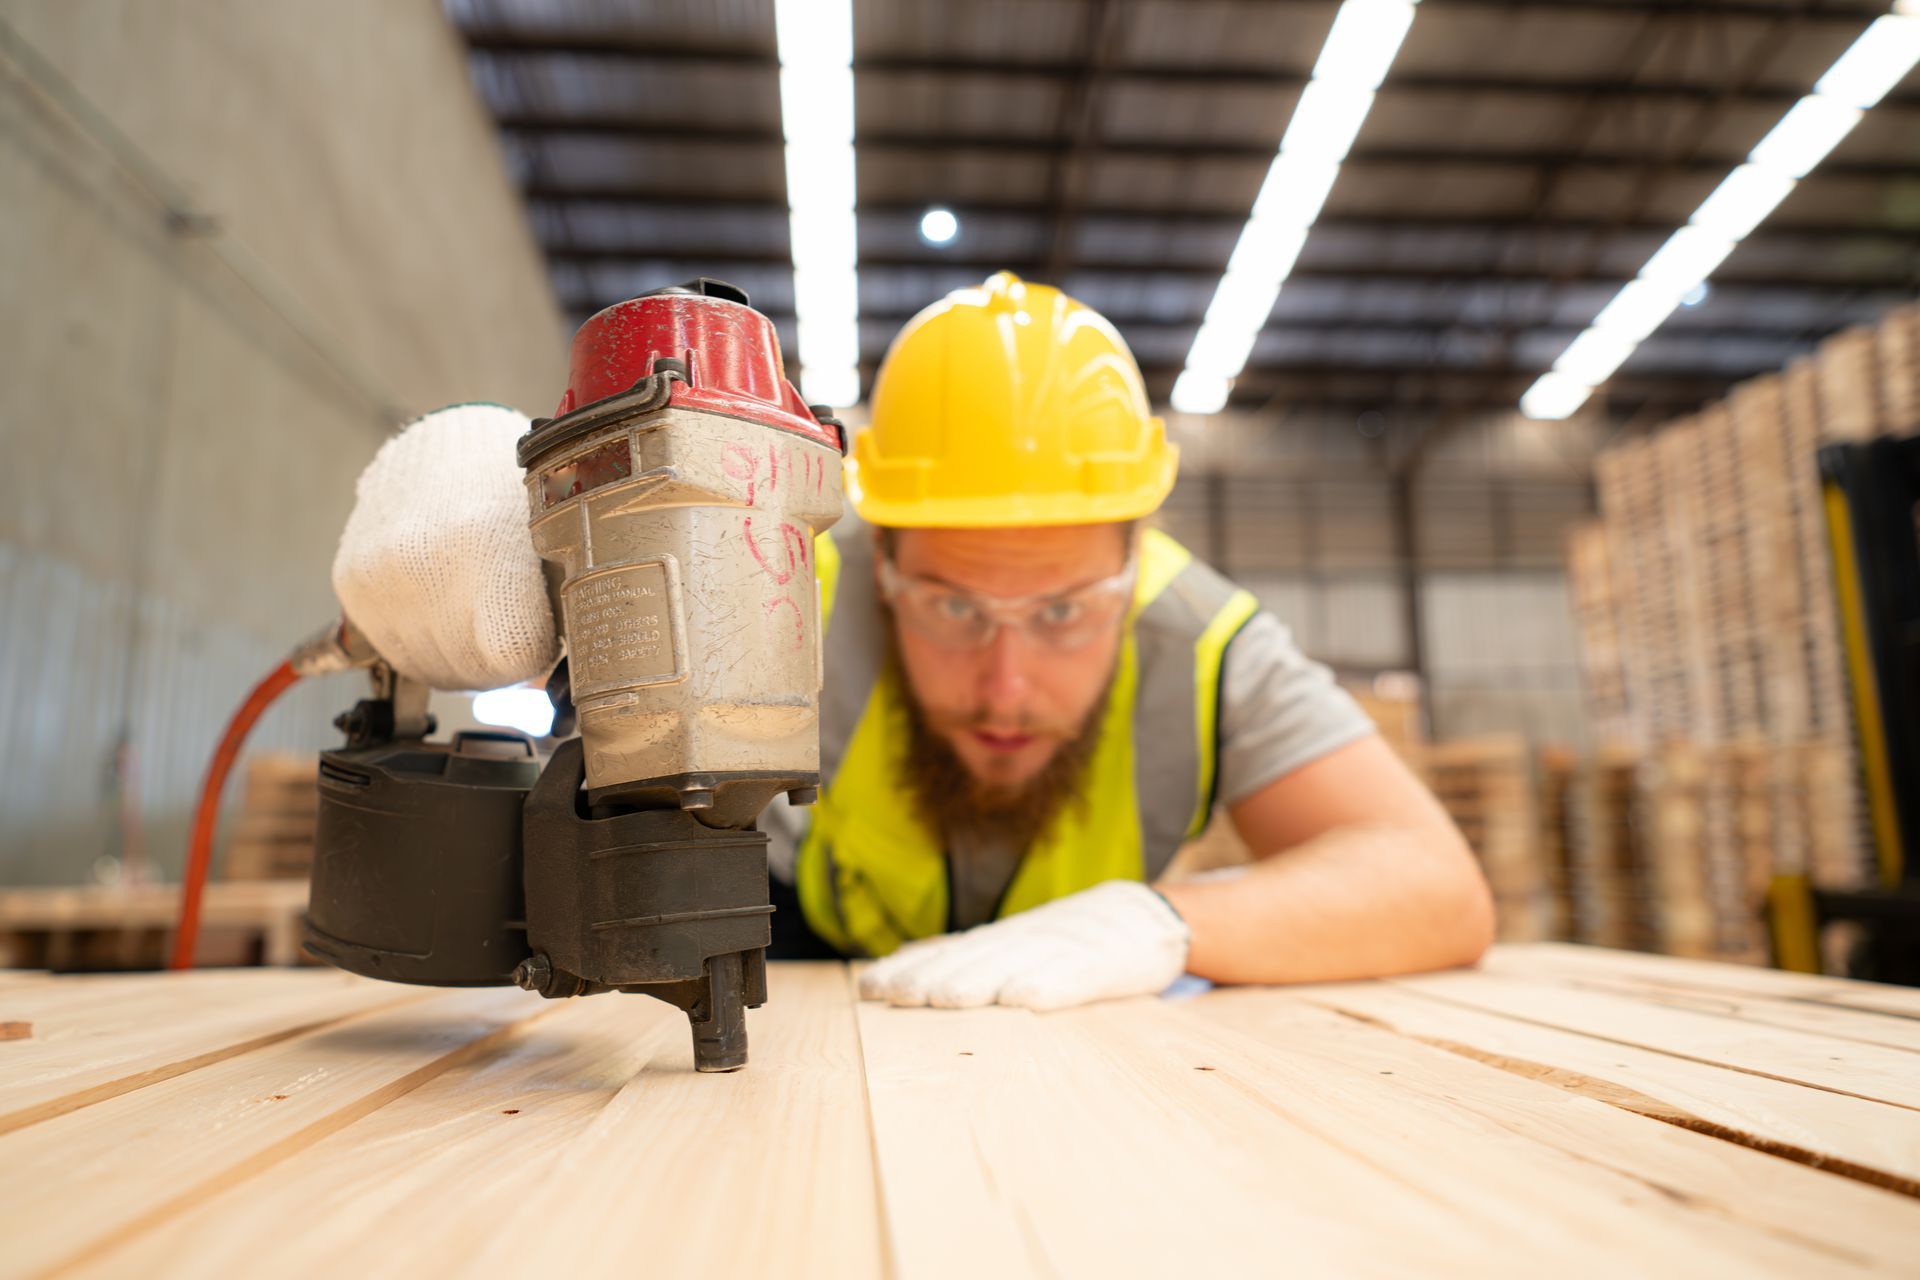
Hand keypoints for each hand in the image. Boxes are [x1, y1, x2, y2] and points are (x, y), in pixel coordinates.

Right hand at [331, 403, 558, 690]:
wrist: (446, 444)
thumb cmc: (512, 488)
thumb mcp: (554, 539)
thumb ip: (559, 608)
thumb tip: (558, 683)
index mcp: (485, 547)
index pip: (513, 658)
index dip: (536, 652)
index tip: (542, 629)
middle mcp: (422, 563)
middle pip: (473, 671)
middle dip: (502, 660)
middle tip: (512, 622)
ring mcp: (380, 576)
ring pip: (432, 670)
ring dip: (461, 658)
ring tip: (477, 613)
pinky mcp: (352, 583)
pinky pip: (398, 654)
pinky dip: (425, 646)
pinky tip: (443, 611)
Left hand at [857, 881, 1190, 1011]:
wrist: (1151, 914)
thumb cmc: (1076, 937)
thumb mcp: (1021, 942)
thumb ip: (973, 954)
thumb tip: (907, 959)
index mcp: (1004, 941)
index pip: (946, 954)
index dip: (909, 969)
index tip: (869, 988)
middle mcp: (1026, 941)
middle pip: (972, 960)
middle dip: (931, 977)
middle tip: (894, 995)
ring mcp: (1065, 949)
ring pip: (1016, 965)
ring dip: (980, 981)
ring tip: (948, 998)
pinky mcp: (1104, 965)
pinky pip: (1075, 975)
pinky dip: (1051, 985)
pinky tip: (1027, 999)